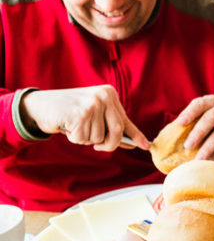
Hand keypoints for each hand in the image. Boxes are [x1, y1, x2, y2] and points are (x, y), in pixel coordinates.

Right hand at [21, 86, 147, 151]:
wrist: (41, 105)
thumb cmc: (70, 111)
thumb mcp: (94, 114)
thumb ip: (111, 126)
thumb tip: (132, 143)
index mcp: (109, 94)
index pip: (125, 120)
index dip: (136, 135)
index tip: (146, 146)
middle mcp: (102, 96)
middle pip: (117, 130)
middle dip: (109, 144)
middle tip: (99, 147)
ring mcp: (91, 104)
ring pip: (98, 137)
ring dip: (86, 139)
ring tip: (76, 127)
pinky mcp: (79, 114)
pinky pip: (83, 138)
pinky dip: (75, 138)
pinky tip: (68, 126)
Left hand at [177, 95, 213, 166]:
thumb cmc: (203, 130)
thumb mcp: (193, 124)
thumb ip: (180, 128)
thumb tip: (157, 143)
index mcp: (210, 102)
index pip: (199, 104)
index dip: (190, 112)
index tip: (180, 123)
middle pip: (211, 118)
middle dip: (198, 132)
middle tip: (188, 146)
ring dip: (207, 147)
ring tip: (197, 159)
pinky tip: (208, 162)